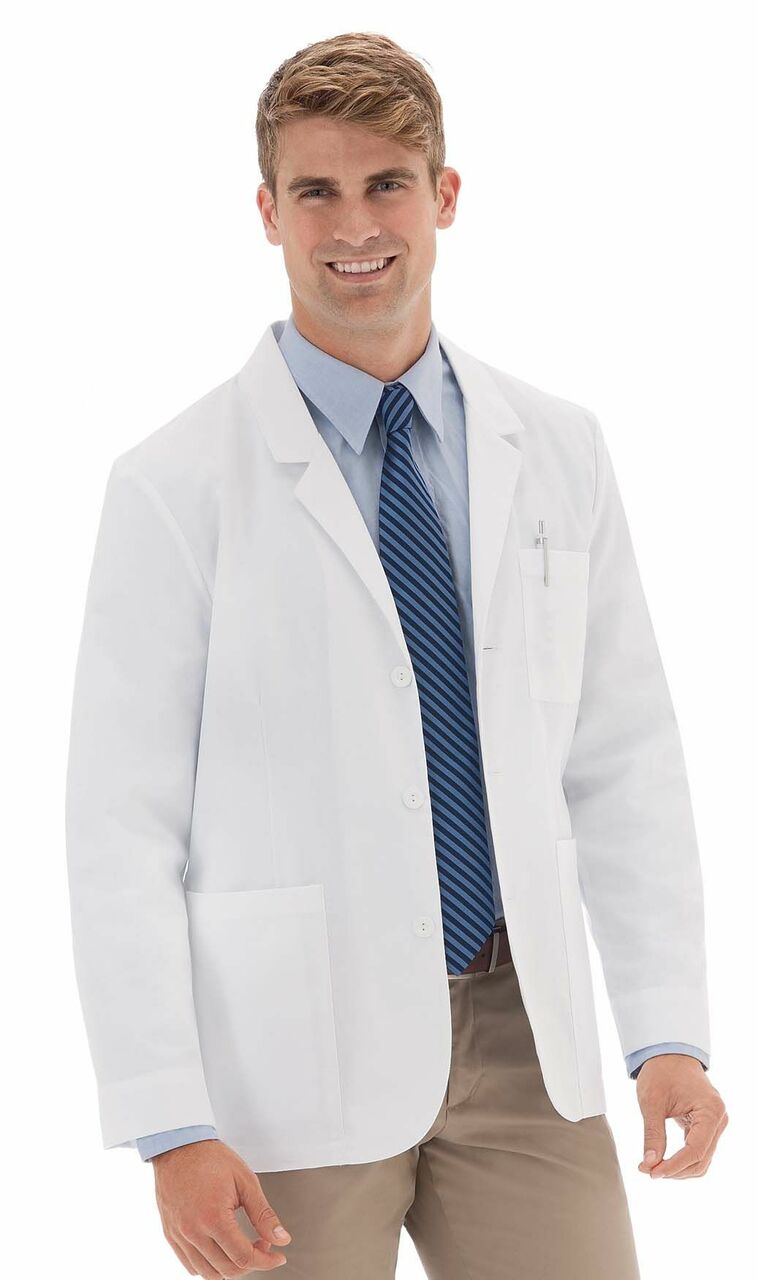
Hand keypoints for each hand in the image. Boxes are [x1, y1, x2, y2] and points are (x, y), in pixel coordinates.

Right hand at [152, 1138, 291, 1275]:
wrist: (178, 1145)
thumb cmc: (210, 1158)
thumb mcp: (245, 1181)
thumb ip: (264, 1214)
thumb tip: (281, 1239)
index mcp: (213, 1218)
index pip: (244, 1257)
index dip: (266, 1261)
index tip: (277, 1256)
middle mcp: (193, 1232)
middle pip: (227, 1270)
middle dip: (252, 1263)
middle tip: (262, 1244)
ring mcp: (179, 1235)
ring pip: (208, 1273)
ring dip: (230, 1268)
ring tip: (242, 1247)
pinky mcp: (170, 1235)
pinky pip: (190, 1265)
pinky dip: (209, 1266)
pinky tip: (221, 1250)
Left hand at [635, 1054, 727, 1178]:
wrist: (669, 1054)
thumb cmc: (661, 1071)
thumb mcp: (652, 1102)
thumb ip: (653, 1134)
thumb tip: (649, 1163)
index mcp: (710, 1110)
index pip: (696, 1151)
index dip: (674, 1166)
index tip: (652, 1173)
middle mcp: (718, 1119)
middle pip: (701, 1160)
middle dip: (674, 1170)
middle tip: (647, 1170)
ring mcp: (715, 1124)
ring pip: (701, 1160)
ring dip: (678, 1169)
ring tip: (652, 1166)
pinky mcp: (707, 1126)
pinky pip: (698, 1151)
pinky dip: (681, 1159)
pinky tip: (662, 1160)